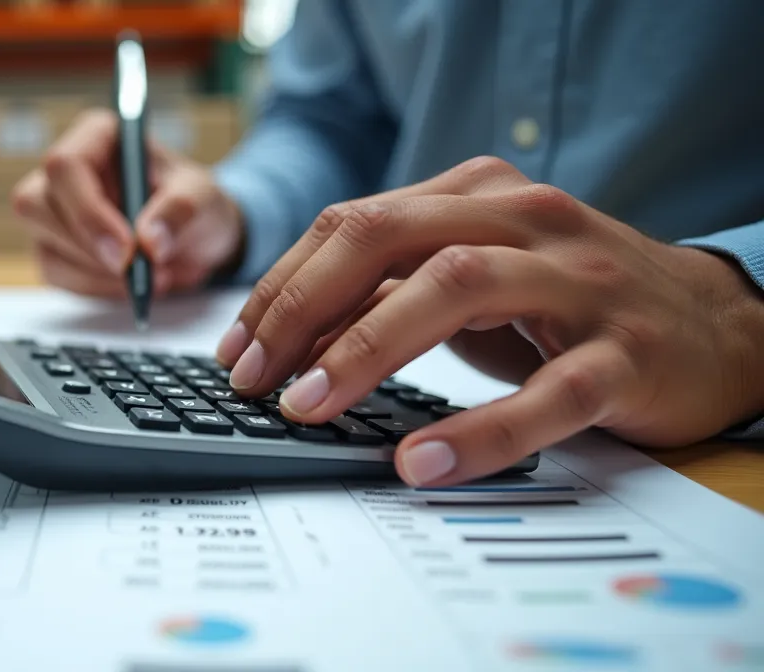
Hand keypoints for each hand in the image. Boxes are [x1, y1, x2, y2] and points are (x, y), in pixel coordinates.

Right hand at [11, 109, 244, 297]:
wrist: (194, 237)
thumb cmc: (193, 201)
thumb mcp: (202, 196)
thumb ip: (180, 210)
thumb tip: (148, 242)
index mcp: (96, 136)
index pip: (65, 166)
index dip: (88, 211)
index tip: (128, 250)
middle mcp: (65, 170)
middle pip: (37, 205)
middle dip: (89, 248)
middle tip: (139, 274)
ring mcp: (52, 210)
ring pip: (43, 245)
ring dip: (96, 272)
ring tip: (151, 277)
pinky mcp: (54, 247)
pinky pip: (56, 274)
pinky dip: (95, 287)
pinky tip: (130, 286)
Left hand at [215, 156, 763, 485]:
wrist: (717, 323)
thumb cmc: (573, 299)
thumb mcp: (478, 274)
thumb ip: (394, 286)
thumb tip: (290, 339)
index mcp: (478, 194)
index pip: (354, 223)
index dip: (283, 287)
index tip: (237, 350)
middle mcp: (525, 220)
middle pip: (388, 239)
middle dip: (304, 308)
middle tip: (255, 378)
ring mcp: (580, 282)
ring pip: (456, 290)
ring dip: (366, 351)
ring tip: (309, 409)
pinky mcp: (627, 354)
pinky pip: (548, 393)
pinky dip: (478, 429)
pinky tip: (419, 461)